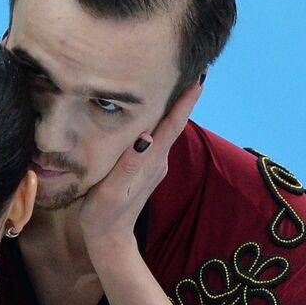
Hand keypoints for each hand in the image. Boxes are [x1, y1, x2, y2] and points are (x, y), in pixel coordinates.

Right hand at [79, 82, 202, 253]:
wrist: (109, 239)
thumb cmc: (104, 215)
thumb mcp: (112, 190)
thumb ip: (129, 164)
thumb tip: (145, 136)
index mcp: (151, 160)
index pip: (174, 124)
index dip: (188, 100)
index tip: (201, 75)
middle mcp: (158, 159)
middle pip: (174, 121)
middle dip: (184, 94)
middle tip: (193, 65)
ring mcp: (154, 164)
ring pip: (166, 128)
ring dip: (172, 105)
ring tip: (174, 78)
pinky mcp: (147, 167)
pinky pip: (157, 137)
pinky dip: (159, 119)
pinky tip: (153, 108)